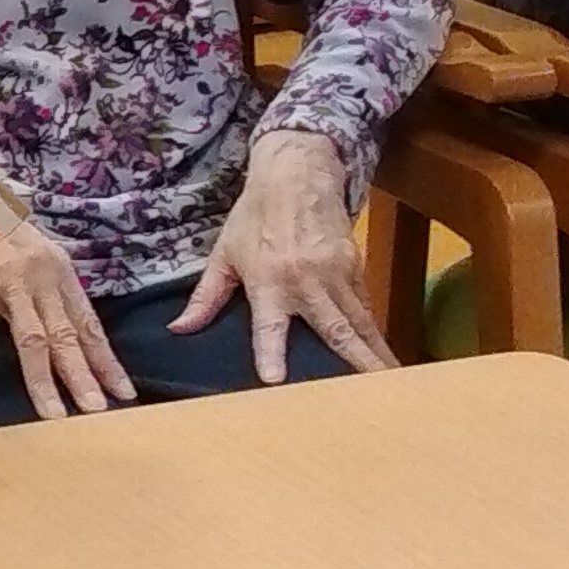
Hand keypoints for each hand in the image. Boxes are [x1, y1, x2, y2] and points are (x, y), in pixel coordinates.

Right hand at [0, 220, 126, 416]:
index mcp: (59, 272)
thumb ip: (51, 292)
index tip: (123, 393)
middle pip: (65, 336)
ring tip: (52, 415)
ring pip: (29, 340)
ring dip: (41, 381)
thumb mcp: (35, 254)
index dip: (106, 361)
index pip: (88, 325)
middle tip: (96, 411)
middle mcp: (38, 278)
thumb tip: (73, 334)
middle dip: (82, 376)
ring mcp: (5, 283)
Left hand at [171, 129, 390, 381]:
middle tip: (372, 394)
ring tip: (389, 382)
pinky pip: (366, 307)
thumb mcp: (224, 253)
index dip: (270, 352)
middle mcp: (306, 282)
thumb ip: (205, 296)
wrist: (297, 174)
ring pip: (360, 322)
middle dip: (356, 362)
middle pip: (335, 330)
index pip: (268, 325)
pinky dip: (375, 332)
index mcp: (268, 280)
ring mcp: (336, 275)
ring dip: (375, 352)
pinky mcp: (355, 267)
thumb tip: (179, 329)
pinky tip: (383, 355)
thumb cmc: (255, 215)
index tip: (274, 380)